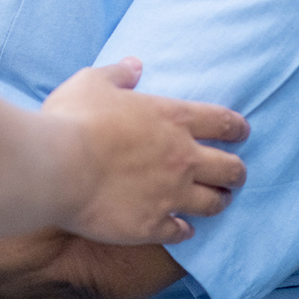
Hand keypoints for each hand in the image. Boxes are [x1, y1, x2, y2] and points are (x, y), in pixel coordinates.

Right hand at [40, 58, 248, 244]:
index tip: (241, 133)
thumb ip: (118, 74)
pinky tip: (181, 228)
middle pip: (231, 169)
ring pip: (214, 203)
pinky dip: (184, 230)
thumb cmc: (74, 119)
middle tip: (234, 173)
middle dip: (237, 172)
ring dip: (218, 201)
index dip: (238, 128)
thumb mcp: (93, 82)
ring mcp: (171, 195)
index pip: (224, 122)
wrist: (57, 168)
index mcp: (172, 118)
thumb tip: (134, 65)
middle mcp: (182, 158)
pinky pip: (181, 232)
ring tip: (216, 201)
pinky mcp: (152, 225)